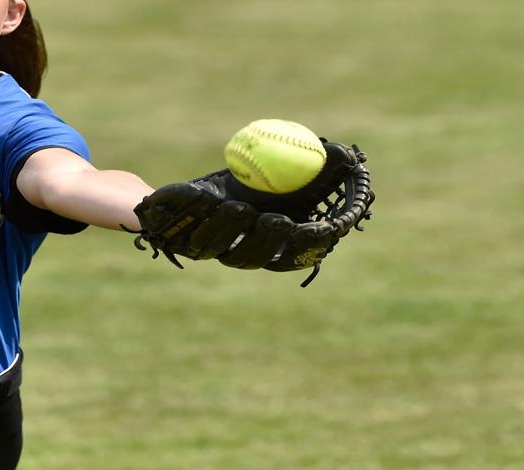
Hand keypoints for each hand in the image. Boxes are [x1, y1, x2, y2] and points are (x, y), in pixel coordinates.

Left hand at [131, 140, 374, 286]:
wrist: (179, 196)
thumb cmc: (235, 183)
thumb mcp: (275, 171)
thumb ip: (310, 170)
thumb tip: (348, 157)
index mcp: (263, 247)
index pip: (289, 257)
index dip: (304, 247)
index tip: (318, 230)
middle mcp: (235, 254)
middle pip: (253, 258)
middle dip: (266, 242)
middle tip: (276, 221)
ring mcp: (205, 251)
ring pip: (217, 247)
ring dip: (229, 228)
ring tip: (238, 207)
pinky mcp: (175, 241)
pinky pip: (184, 229)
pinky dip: (192, 210)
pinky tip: (201, 194)